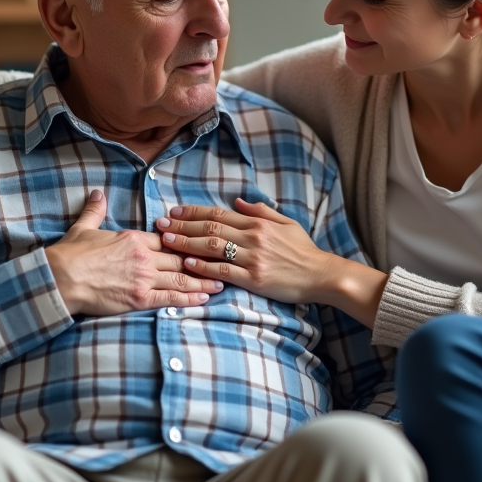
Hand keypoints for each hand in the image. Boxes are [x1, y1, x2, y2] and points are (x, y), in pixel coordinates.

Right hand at [46, 190, 224, 316]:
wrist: (60, 279)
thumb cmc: (70, 254)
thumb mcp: (84, 227)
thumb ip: (96, 210)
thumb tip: (98, 193)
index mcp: (134, 238)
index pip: (169, 239)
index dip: (188, 243)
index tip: (203, 245)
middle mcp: (144, 256)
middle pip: (181, 258)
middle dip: (204, 262)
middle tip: (223, 264)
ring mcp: (143, 278)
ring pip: (181, 279)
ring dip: (203, 281)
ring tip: (221, 283)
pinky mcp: (139, 299)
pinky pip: (170, 299)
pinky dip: (189, 298)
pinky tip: (204, 299)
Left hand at [156, 199, 349, 305]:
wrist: (320, 275)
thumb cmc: (304, 250)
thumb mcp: (286, 223)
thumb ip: (261, 211)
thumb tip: (237, 202)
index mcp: (258, 223)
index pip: (219, 214)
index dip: (194, 212)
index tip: (175, 212)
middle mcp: (253, 237)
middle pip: (210, 228)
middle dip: (182, 226)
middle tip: (161, 224)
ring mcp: (252, 258)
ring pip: (213, 247)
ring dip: (187, 244)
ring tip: (167, 241)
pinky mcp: (253, 279)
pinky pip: (223, 271)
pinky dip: (203, 267)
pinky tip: (187, 264)